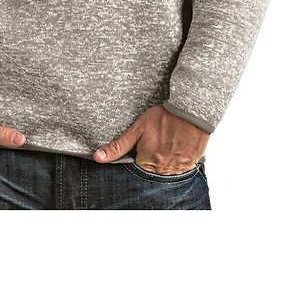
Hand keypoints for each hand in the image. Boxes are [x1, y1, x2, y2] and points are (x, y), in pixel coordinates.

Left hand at [93, 104, 209, 173]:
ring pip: (165, 177)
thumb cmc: (164, 117)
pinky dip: (174, 166)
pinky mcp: (189, 166)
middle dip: (148, 168)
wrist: (189, 111)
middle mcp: (163, 170)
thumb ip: (118, 146)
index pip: (135, 174)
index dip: (135, 165)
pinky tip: (173, 153)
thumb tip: (98, 158)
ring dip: (162, 168)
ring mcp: (177, 169)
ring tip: (163, 152)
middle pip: (150, 177)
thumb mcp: (137, 129)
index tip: (138, 156)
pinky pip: (179, 174)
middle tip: (153, 151)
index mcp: (148, 162)